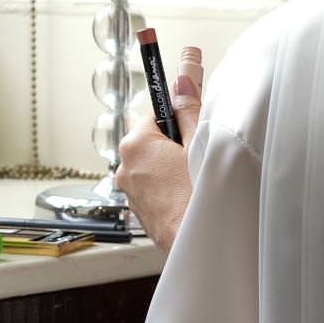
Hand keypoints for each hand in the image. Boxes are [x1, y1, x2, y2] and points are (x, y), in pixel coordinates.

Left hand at [114, 72, 201, 252]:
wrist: (195, 244)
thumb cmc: (196, 196)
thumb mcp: (198, 144)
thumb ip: (189, 109)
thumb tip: (184, 78)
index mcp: (136, 144)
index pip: (157, 112)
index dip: (179, 114)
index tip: (190, 108)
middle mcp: (125, 165)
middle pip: (154, 138)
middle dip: (176, 142)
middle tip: (197, 154)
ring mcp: (130, 190)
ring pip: (154, 163)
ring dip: (172, 165)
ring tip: (193, 178)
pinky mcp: (139, 208)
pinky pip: (153, 185)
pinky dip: (169, 185)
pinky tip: (187, 194)